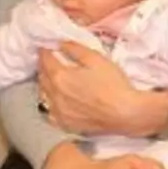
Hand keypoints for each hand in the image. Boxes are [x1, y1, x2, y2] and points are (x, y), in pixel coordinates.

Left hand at [38, 42, 167, 136]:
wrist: (125, 113)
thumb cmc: (113, 84)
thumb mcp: (96, 59)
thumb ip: (75, 49)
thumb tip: (61, 44)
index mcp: (60, 77)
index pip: (45, 60)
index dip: (45, 51)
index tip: (47, 47)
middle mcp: (54, 95)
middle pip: (42, 77)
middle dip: (44, 66)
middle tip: (50, 60)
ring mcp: (58, 112)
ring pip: (43, 95)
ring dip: (45, 84)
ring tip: (52, 79)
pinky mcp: (65, 124)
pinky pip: (49, 112)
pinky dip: (49, 103)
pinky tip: (56, 100)